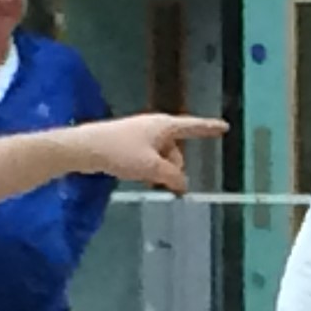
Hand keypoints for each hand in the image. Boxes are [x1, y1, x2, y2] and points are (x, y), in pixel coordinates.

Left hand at [69, 113, 227, 192]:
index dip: (209, 129)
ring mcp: (141, 133)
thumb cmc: (121, 152)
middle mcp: (155, 126)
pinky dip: (148, 166)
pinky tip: (136, 174)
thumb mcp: (152, 168)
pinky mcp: (128, 142)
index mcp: (164, 126)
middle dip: (174, 166)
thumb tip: (182, 185)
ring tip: (145, 179)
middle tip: (164, 182)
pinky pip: (148, 156)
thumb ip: (172, 177)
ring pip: (162, 155)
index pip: (193, 127)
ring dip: (159, 169)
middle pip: (176, 149)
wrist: (85, 148)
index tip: (224, 127)